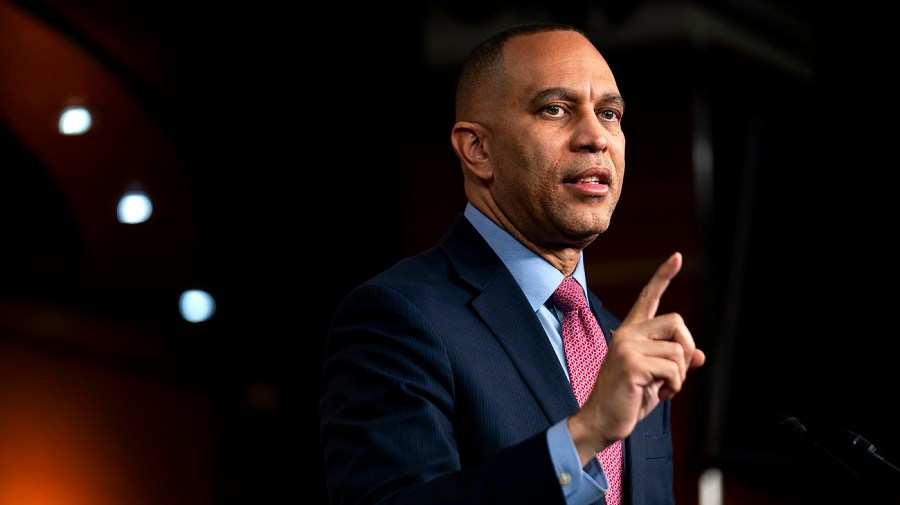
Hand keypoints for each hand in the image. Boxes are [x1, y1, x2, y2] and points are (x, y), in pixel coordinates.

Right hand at [568, 252, 705, 463]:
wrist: (601, 421)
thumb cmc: (628, 400)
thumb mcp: (656, 378)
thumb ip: (675, 363)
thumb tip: (699, 355)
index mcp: (630, 332)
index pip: (648, 297)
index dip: (663, 276)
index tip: (678, 257)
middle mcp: (627, 333)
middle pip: (677, 322)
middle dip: (685, 349)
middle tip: (674, 374)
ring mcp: (627, 346)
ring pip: (678, 350)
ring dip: (679, 376)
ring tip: (661, 388)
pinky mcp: (632, 363)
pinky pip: (673, 369)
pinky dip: (674, 387)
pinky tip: (657, 394)